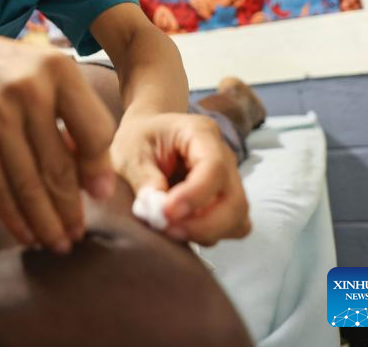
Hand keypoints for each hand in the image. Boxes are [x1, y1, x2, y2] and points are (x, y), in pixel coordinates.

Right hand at [0, 24, 116, 251]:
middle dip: (71, 210)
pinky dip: (14, 216)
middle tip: (77, 234)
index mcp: (57, 71)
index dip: (99, 170)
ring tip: (56, 242)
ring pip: (30, 184)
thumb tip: (86, 172)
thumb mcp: (36, 71)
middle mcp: (31, 92)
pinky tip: (25, 233)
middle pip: (61, 166)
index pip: (95, 131)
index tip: (99, 194)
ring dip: (46, 222)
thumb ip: (64, 113)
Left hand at [111, 112, 250, 244]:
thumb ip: (143, 177)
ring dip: (206, 233)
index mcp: (202, 134)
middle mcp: (225, 158)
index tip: (166, 213)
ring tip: (169, 229)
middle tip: (166, 228)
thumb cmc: (140, 137)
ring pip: (237, 219)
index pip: (214, 168)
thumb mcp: (130, 150)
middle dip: (203, 224)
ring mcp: (229, 181)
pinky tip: (181, 229)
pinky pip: (231, 227)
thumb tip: (157, 210)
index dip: (194, 196)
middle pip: (235, 201)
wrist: (148, 133)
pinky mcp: (225, 202)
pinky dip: (209, 235)